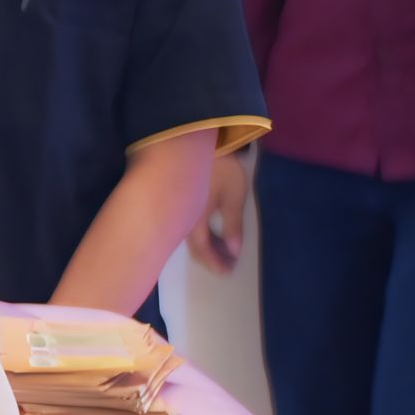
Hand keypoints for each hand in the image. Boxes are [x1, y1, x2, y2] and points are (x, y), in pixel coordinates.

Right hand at [192, 151, 251, 274]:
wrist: (198, 142)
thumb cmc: (220, 169)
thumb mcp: (233, 196)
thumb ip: (233, 224)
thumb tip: (233, 249)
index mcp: (196, 221)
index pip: (203, 250)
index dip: (215, 262)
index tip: (229, 271)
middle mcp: (184, 220)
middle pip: (195, 247)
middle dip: (212, 258)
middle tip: (228, 265)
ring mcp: (181, 212)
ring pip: (192, 237)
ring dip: (208, 247)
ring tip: (225, 251)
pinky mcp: (182, 203)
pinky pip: (190, 227)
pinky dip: (204, 236)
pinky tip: (214, 234)